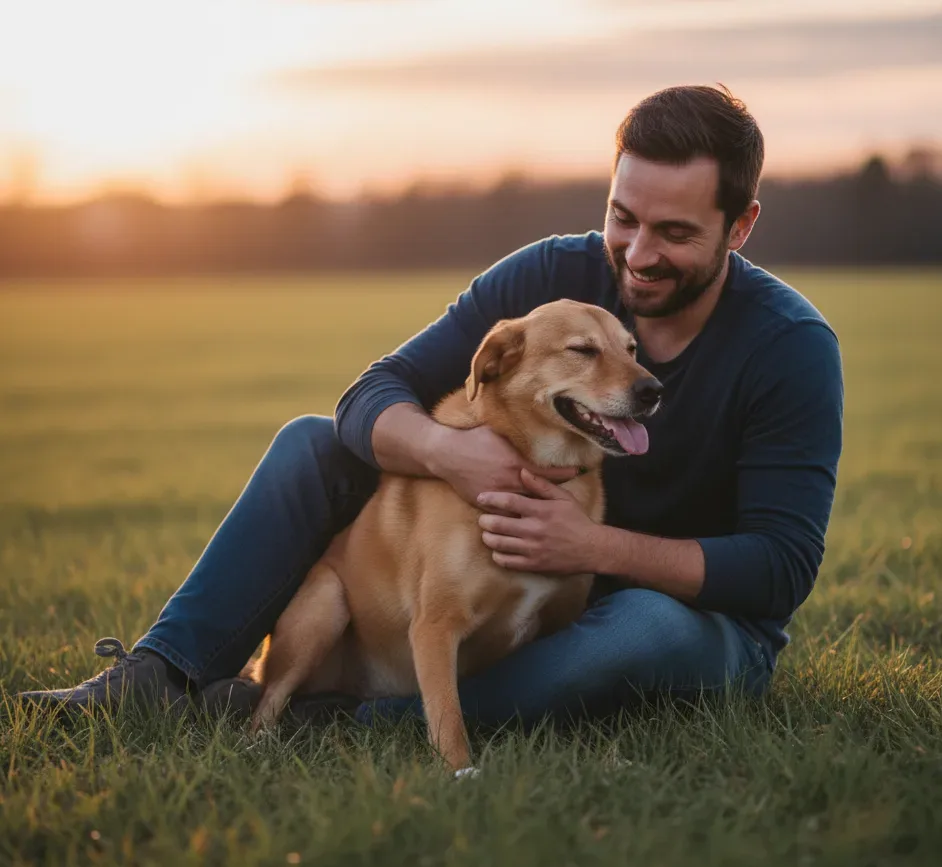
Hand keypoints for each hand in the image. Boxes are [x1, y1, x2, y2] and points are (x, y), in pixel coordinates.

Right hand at [428, 425, 578, 507]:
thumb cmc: (473, 439)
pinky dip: (515, 516)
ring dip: (536, 510)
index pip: (547, 473)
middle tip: (569, 501)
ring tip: (552, 514)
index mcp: (516, 464)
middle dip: (553, 498)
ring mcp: (497, 495)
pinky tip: (525, 520)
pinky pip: (504, 514)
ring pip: (522, 508)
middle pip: (539, 495)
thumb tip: (534, 429)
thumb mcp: (498, 433)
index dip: (565, 473)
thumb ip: (517, 438)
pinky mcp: (484, 504)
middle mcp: (509, 482)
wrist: (446, 454)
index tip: (578, 472)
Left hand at [477, 468, 602, 573]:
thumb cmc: (576, 520)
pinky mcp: (533, 565)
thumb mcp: (563, 497)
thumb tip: (521, 471)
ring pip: (499, 544)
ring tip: (488, 533)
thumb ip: (541, 485)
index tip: (480, 497)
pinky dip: (497, 556)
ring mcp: (533, 549)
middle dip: (485, 520)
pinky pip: (507, 562)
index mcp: (540, 511)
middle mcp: (534, 530)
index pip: (509, 501)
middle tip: (483, 518)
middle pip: (498, 524)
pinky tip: (498, 550)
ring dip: (488, 538)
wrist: (592, 548)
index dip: (491, 499)